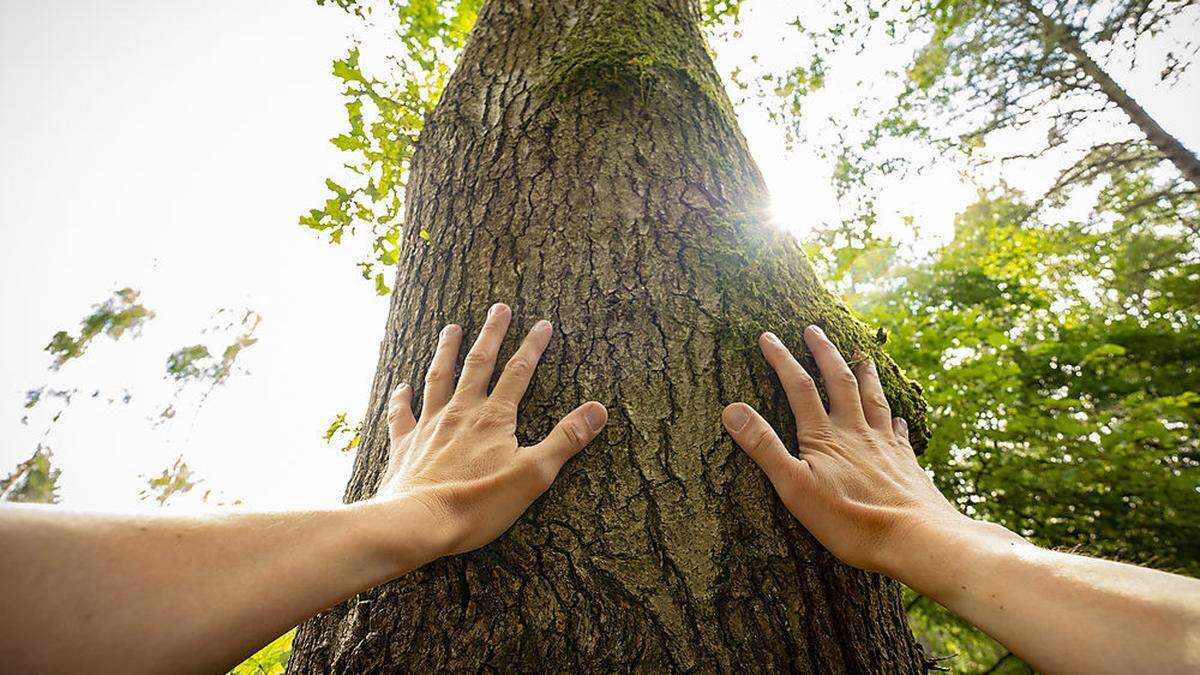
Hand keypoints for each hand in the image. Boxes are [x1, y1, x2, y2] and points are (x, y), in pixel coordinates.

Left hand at [373, 303, 607, 557]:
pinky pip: (401, 414)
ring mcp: (429, 427)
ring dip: (446, 351)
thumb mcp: (534, 474)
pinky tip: (402, 385)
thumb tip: (599, 409)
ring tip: (451, 328)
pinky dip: (401, 398)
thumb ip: (566, 439)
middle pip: (478, 364)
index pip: (518, 373)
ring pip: (438, 378)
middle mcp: (460, 413)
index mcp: (493, 418)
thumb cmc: (478, 503)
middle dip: (491, 334)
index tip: (543, 323)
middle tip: (499, 307)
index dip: (532, 346)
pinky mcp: (405, 447)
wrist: (418, 523)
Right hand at [721, 325, 964, 573]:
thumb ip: (764, 446)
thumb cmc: (850, 520)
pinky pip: (898, 431)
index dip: (781, 359)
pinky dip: (894, 418)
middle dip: (824, 353)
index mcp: (825, 436)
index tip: (767, 336)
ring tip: (863, 355)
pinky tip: (897, 417)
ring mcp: (884, 445)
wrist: (915, 538)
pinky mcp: (905, 463)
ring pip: (873, 398)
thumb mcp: (794, 487)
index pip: (798, 387)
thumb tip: (731, 409)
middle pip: (840, 381)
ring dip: (865, 373)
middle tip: (813, 329)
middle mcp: (856, 431)